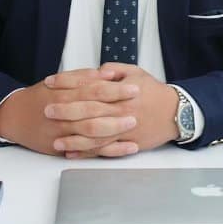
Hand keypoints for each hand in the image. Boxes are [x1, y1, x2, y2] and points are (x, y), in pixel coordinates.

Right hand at [0, 68, 140, 157]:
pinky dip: (110, 150)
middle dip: (118, 110)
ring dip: (115, 130)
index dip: (115, 90)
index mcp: (64, 93)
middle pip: (95, 112)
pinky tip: (126, 148)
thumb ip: (83, 77)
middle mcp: (63, 114)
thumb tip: (107, 74)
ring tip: (134, 126)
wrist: (14, 117)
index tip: (134, 87)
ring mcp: (63, 133)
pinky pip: (90, 150)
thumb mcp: (59, 81)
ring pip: (92, 133)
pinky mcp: (64, 147)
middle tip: (138, 107)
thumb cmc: (40, 96)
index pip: (94, 90)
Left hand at [53, 62, 179, 154]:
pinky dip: (88, 153)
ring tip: (55, 141)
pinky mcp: (127, 144)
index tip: (50, 82)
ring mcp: (123, 130)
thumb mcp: (137, 73)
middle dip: (66, 111)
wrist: (176, 112)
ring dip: (73, 139)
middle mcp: (120, 111)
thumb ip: (115, 70)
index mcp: (120, 92)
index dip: (67, 83)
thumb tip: (97, 71)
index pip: (88, 85)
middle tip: (46, 111)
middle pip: (89, 112)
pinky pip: (105, 150)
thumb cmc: (154, 92)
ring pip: (95, 136)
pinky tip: (73, 153)